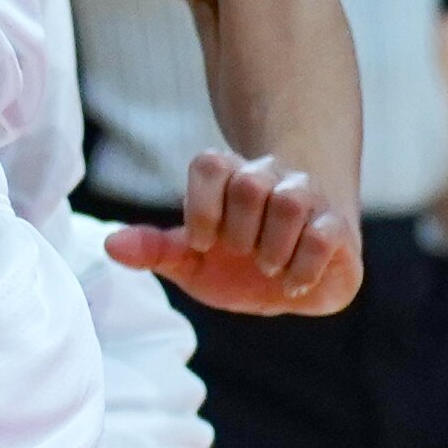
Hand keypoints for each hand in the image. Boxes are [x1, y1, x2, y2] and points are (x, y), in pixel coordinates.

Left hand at [107, 148, 362, 316]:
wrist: (298, 274)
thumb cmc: (237, 262)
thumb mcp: (191, 260)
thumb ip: (154, 249)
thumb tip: (110, 245)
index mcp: (228, 180)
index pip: (211, 164)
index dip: (201, 207)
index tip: (201, 243)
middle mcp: (269, 179)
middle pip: (250, 182)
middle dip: (238, 231)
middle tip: (239, 255)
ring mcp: (307, 199)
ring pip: (289, 202)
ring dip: (271, 248)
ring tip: (267, 269)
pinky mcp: (338, 227)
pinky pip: (323, 234)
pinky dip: (303, 266)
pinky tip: (292, 284)